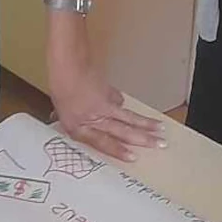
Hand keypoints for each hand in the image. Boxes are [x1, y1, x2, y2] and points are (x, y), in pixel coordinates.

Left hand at [46, 21, 164, 161]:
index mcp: (78, 127)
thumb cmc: (60, 87)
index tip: (133, 157)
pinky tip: (129, 110)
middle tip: (159, 144)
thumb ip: (78, 122)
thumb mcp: (62, 111)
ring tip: (160, 129)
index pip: (102, 143)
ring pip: (129, 117)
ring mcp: (104, 105)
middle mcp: (94, 118)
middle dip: (143, 139)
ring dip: (146, 124)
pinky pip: (120, 103)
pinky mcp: (111, 93)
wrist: (68, 63)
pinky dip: (125, 108)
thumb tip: (86, 127)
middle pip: (123, 131)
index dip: (118, 151)